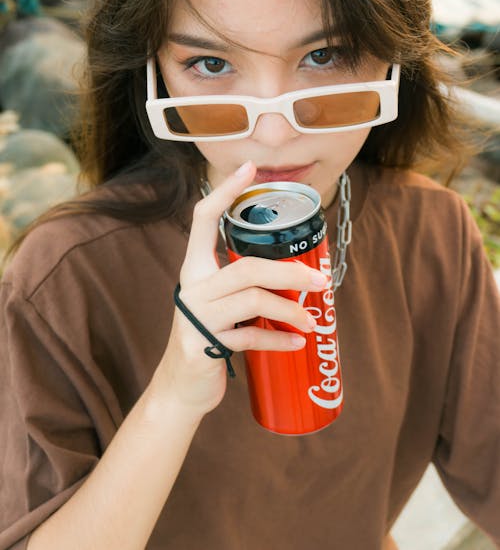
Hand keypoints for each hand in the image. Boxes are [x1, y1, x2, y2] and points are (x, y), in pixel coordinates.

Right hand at [153, 161, 325, 416]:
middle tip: (320, 281)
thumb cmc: (209, 334)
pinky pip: (249, 338)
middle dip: (290, 273)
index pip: (204, 219)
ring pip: (251, 300)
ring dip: (289, 310)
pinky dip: (277, 339)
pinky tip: (296, 342)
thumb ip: (244, 284)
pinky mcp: (203, 347)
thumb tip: (299, 273)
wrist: (182, 386)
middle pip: (247, 267)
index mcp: (195, 268)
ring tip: (312, 322)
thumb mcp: (220, 301)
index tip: (250, 167)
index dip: (226, 192)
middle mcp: (193, 287)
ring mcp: (196, 317)